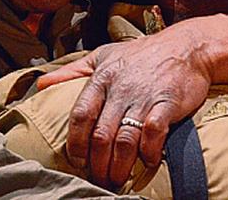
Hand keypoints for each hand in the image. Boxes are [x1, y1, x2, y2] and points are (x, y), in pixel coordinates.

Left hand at [37, 27, 212, 188]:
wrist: (187, 47)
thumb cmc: (142, 54)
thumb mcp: (103, 56)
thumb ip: (71, 71)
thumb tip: (40, 84)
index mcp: (102, 77)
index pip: (81, 115)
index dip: (76, 143)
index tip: (77, 161)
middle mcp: (120, 88)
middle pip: (101, 134)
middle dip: (97, 163)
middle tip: (98, 179)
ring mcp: (144, 96)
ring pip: (125, 139)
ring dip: (119, 166)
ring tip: (117, 181)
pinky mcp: (168, 103)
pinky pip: (154, 132)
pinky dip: (149, 151)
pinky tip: (147, 161)